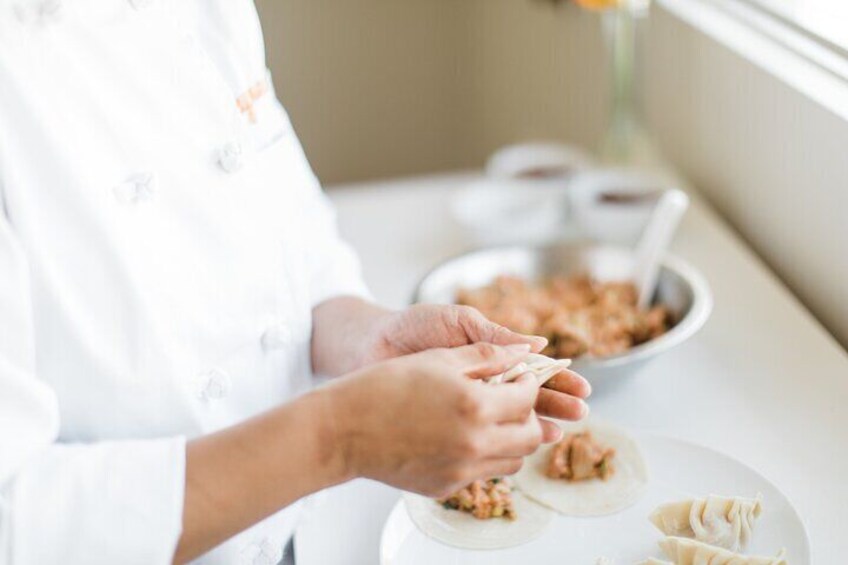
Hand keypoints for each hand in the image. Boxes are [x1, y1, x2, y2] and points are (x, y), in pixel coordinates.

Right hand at [323, 342, 548, 496]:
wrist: (343, 430)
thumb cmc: (385, 385)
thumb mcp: (438, 358)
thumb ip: (487, 354)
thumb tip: (525, 350)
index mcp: (476, 406)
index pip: (527, 397)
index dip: (528, 383)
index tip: (519, 377)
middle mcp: (475, 443)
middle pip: (531, 436)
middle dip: (530, 415)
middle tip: (513, 400)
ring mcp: (462, 470)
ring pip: (513, 460)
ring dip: (512, 438)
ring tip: (492, 418)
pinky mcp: (447, 486)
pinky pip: (483, 473)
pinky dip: (484, 455)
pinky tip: (463, 435)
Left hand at [365, 304, 591, 423]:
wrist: (369, 345)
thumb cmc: (413, 327)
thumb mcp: (458, 323)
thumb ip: (495, 335)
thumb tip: (538, 342)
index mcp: (491, 356)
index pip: (533, 369)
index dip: (558, 379)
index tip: (581, 390)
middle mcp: (484, 383)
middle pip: (529, 397)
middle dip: (555, 405)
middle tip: (579, 415)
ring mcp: (467, 405)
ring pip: (508, 419)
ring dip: (533, 427)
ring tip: (555, 434)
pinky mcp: (447, 424)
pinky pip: (478, 435)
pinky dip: (498, 443)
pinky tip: (515, 451)